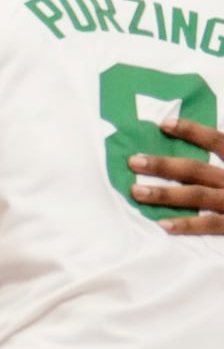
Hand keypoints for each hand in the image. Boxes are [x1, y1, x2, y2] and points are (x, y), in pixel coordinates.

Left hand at [128, 118, 223, 233]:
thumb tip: (216, 135)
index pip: (219, 141)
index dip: (192, 131)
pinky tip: (162, 224)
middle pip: (197, 170)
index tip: (164, 123)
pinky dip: (187, 225)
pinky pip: (211, 225)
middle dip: (164, 165)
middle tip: (133, 161)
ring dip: (165, 194)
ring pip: (198, 196)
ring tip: (136, 191)